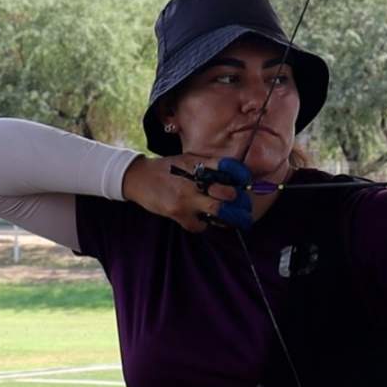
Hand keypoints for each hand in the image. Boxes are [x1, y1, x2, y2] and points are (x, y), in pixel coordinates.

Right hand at [120, 155, 251, 232]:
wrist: (139, 177)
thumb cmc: (168, 168)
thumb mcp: (188, 160)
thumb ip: (209, 167)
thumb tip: (234, 178)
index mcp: (198, 163)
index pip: (228, 168)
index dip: (241, 175)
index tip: (246, 182)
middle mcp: (193, 180)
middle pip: (228, 193)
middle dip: (239, 201)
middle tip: (244, 207)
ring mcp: (185, 198)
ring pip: (218, 212)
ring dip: (229, 217)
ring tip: (234, 219)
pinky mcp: (177, 213)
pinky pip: (200, 225)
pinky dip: (204, 225)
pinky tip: (204, 220)